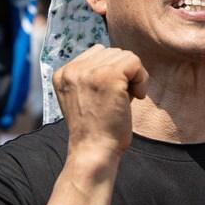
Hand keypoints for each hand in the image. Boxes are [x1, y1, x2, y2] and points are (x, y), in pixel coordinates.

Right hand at [53, 45, 148, 163]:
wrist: (94, 151)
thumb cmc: (96, 130)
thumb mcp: (85, 98)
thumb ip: (94, 76)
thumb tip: (122, 58)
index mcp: (62, 74)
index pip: (96, 54)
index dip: (112, 72)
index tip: (112, 94)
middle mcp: (72, 69)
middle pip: (111, 53)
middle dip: (123, 73)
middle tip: (122, 98)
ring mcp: (88, 71)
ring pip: (124, 55)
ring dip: (133, 76)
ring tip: (128, 98)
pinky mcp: (107, 75)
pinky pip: (134, 62)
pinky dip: (142, 78)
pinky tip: (136, 97)